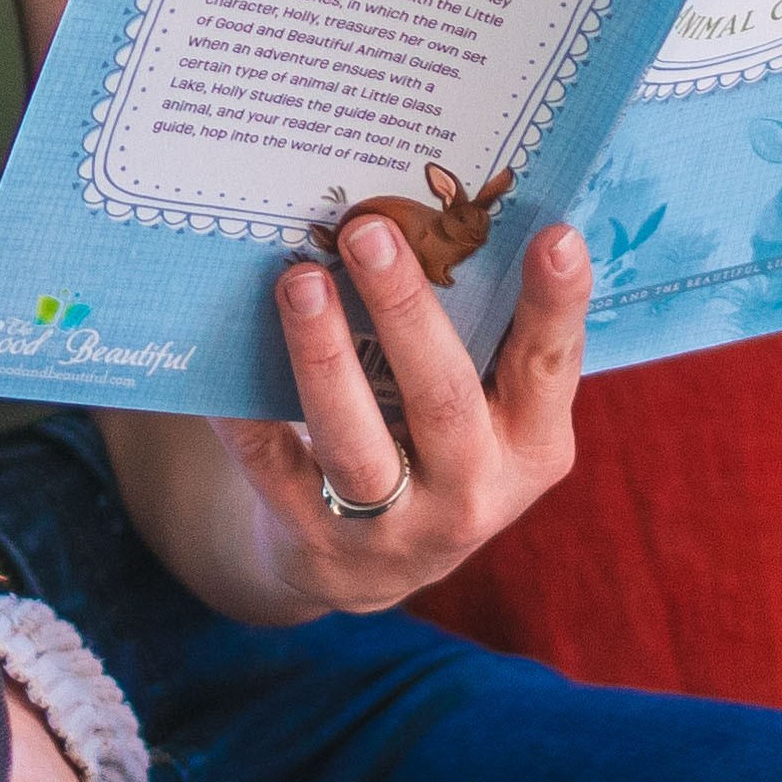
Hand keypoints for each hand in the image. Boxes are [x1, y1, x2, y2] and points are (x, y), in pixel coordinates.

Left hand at [219, 215, 586, 613]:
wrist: (368, 569)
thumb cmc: (438, 451)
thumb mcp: (492, 415)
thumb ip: (491, 341)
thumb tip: (459, 213)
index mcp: (530, 446)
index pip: (549, 366)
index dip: (556, 304)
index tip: (557, 236)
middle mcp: (473, 492)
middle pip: (441, 399)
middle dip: (405, 310)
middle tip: (368, 231)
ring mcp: (394, 527)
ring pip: (356, 441)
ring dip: (323, 356)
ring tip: (298, 281)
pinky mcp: (317, 539)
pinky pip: (273, 466)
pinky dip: (245, 412)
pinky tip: (224, 356)